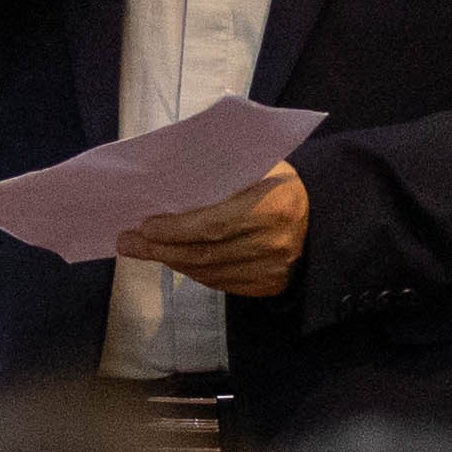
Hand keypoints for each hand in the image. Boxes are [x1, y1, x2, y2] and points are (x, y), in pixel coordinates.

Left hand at [122, 163, 307, 297]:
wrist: (323, 213)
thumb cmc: (278, 181)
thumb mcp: (258, 165)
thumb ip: (220, 174)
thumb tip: (165, 182)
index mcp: (271, 206)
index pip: (213, 226)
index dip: (175, 230)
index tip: (144, 227)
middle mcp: (274, 243)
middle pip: (205, 254)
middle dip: (161, 250)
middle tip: (128, 243)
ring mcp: (273, 270)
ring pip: (210, 272)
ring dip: (172, 262)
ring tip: (144, 251)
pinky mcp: (270, 286)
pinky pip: (222, 283)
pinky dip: (194, 272)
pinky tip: (175, 261)